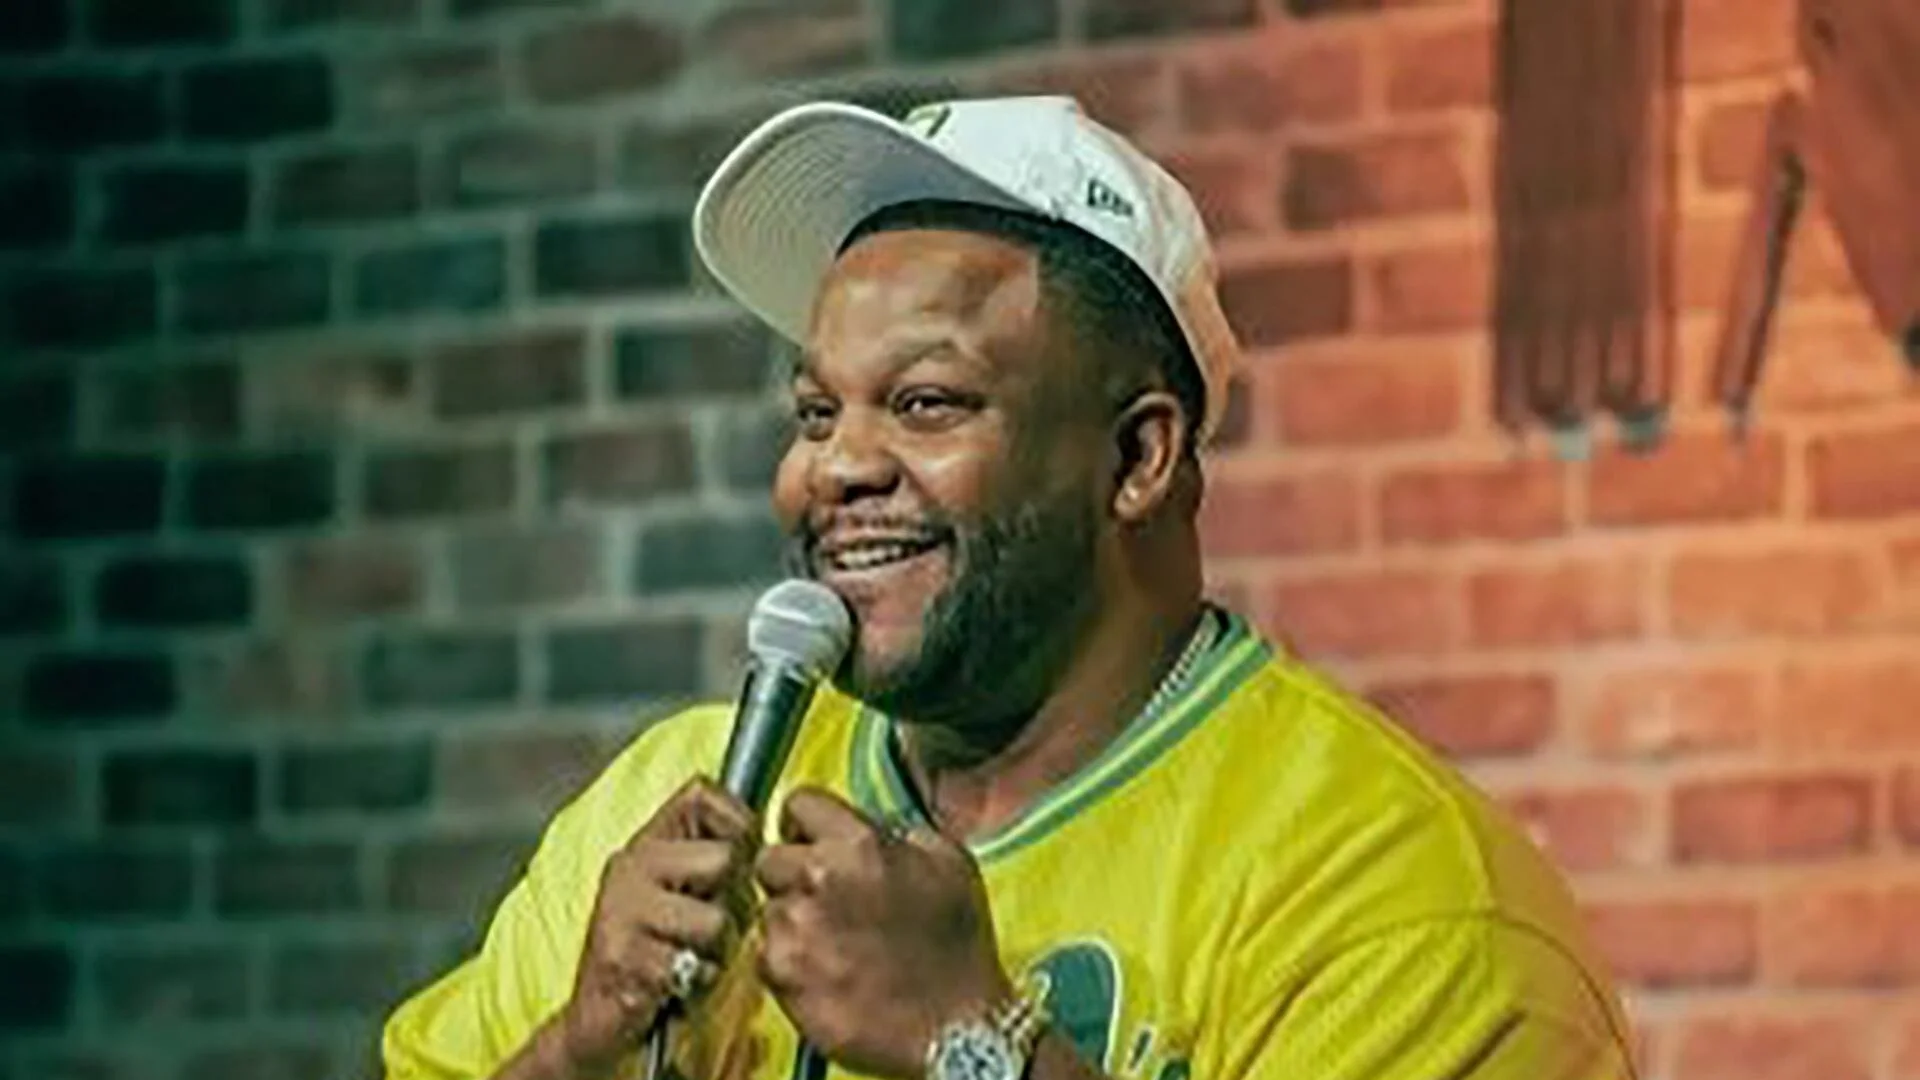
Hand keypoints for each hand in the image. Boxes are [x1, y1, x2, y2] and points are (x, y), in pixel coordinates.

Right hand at [558, 776, 758, 1076]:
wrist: (598, 1022)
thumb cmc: (657, 954)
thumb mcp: (682, 893)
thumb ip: (712, 859)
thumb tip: (771, 840)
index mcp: (647, 842)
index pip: (701, 793)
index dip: (738, 822)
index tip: (739, 856)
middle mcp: (629, 865)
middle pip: (724, 859)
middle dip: (732, 901)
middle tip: (704, 927)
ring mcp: (623, 910)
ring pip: (717, 919)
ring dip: (716, 950)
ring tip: (689, 957)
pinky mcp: (624, 957)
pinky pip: (698, 965)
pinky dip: (697, 981)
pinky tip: (675, 983)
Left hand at [754, 787, 1011, 1079]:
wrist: (954, 1026)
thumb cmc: (957, 951)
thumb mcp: (949, 864)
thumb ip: (898, 832)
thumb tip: (868, 822)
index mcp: (860, 844)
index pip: (798, 803)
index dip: (803, 824)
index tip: (807, 839)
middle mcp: (820, 878)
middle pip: (769, 857)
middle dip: (790, 875)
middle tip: (821, 899)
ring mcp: (795, 926)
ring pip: (766, 907)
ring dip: (789, 920)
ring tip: (830, 943)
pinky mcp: (781, 972)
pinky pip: (763, 953)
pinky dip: (785, 962)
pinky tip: (823, 971)